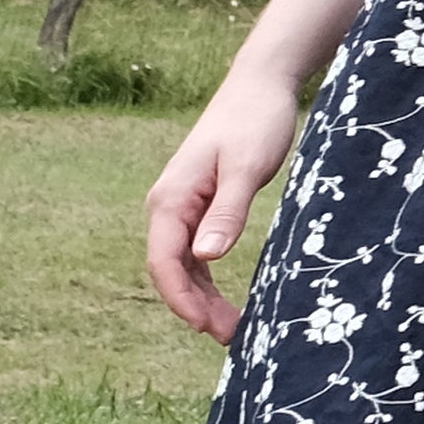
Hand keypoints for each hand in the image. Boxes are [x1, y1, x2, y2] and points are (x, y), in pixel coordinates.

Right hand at [145, 65, 297, 339]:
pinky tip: (223, 298)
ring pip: (182, 263)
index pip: (164, 261)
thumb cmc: (256, 122)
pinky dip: (206, 277)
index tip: (206, 327)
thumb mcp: (248, 168)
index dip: (181, 299)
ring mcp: (180, 206)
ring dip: (201, 297)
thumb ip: (227, 211)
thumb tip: (205, 256)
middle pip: (170, 269)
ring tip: (232, 328)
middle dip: (194, 306)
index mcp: (171, 200)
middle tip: (230, 337)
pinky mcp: (198, 204)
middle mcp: (167, 206)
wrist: (259, 86)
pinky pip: (194, 250)